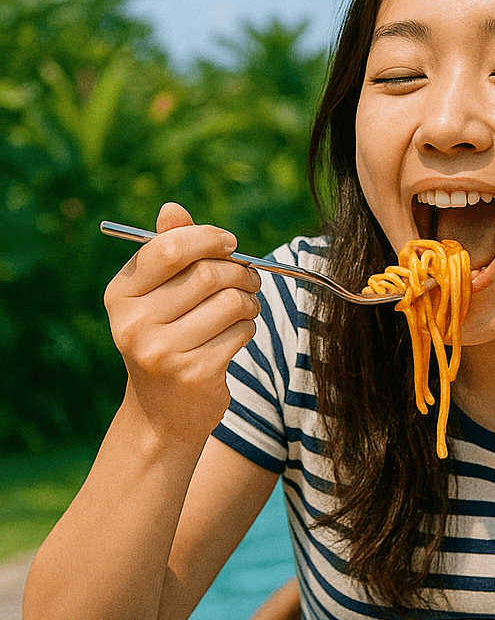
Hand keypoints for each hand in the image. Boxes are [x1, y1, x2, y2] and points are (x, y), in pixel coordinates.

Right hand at [104, 202, 261, 440]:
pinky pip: (241, 331)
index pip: (169, 247)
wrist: (163, 411)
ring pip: (230, 302)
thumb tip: (173, 208)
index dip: (208, 238)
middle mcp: (133, 323)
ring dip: (249, 301)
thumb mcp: (158, 295)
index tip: (230, 243)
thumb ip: (168, 250)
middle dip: (239, 272)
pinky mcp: (194, 372)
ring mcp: (161, 351)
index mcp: (120, 294)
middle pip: (207, 274)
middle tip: (250, 279)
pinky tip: (237, 335)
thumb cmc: (167, 337)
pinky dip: (248, 328)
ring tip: (245, 308)